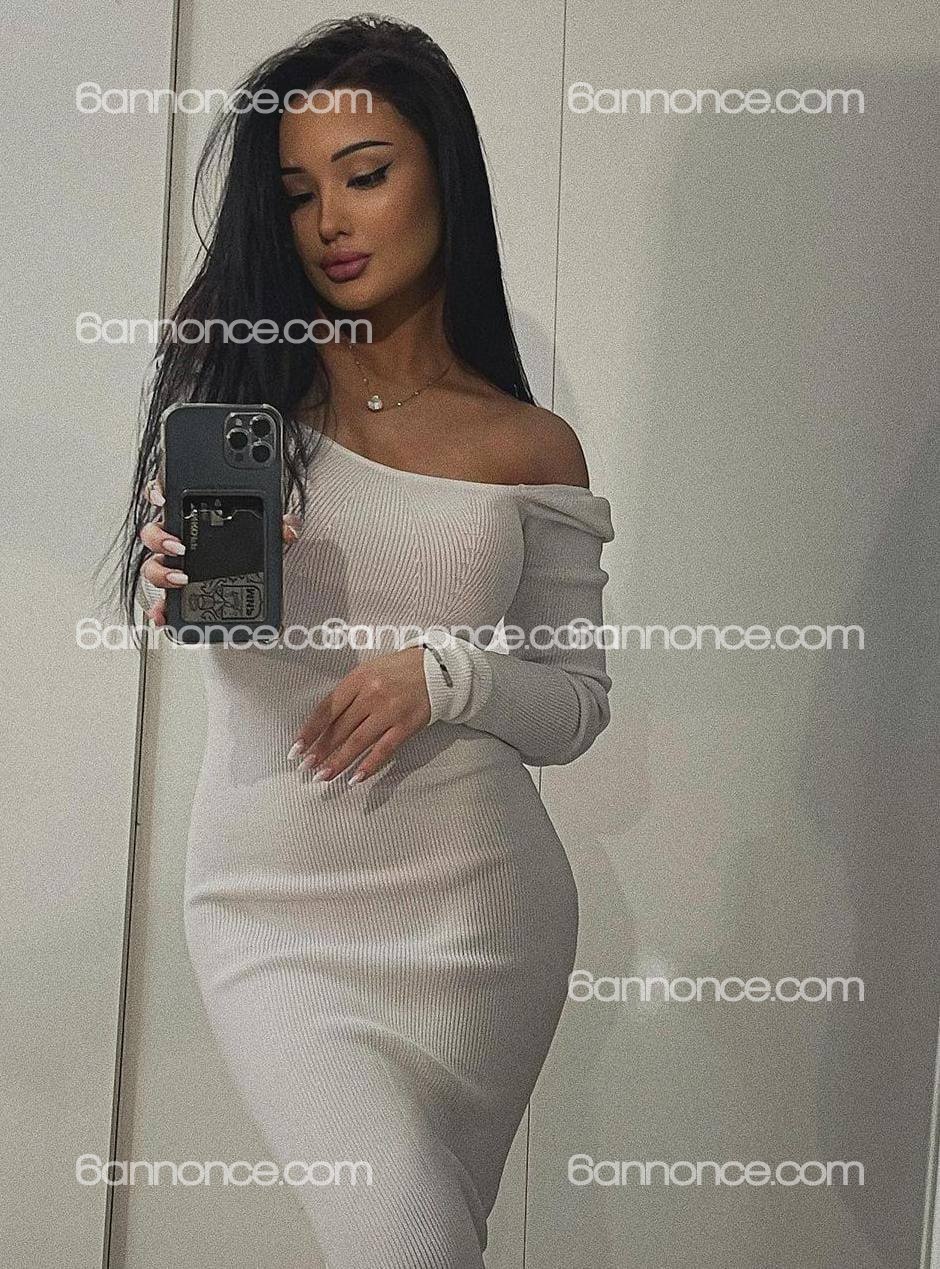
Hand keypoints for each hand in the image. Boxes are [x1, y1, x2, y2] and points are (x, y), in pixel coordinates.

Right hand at [139, 476, 302, 626]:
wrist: (260, 584)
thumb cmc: (255, 549)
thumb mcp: (269, 533)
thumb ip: (281, 524)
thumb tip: (289, 528)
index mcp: (197, 517)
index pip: (170, 496)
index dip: (159, 491)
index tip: (163, 496)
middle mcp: (180, 540)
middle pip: (154, 533)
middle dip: (161, 538)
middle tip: (179, 545)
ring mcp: (177, 566)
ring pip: (153, 565)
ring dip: (161, 572)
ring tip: (181, 578)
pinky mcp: (180, 593)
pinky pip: (163, 601)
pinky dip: (161, 609)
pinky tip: (165, 615)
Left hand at [288, 647, 431, 782]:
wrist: (437, 669)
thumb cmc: (398, 670)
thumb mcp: (369, 671)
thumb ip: (349, 693)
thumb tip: (326, 723)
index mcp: (358, 678)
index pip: (327, 709)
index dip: (310, 730)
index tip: (298, 747)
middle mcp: (371, 695)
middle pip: (340, 728)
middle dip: (320, 750)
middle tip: (306, 767)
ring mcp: (389, 711)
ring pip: (358, 741)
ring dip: (339, 761)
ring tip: (324, 776)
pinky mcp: (406, 726)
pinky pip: (384, 749)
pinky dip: (369, 765)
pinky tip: (355, 778)